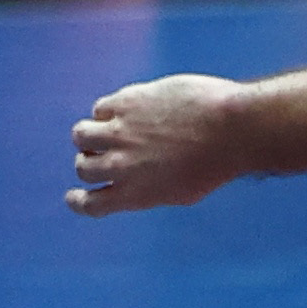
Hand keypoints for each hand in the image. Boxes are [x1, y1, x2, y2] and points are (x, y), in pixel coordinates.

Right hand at [68, 74, 249, 217]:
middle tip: (102, 154)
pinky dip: (109, 110)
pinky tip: (126, 108)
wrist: (232, 128)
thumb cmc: (218, 161)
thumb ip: (150, 188)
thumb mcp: (181, 190)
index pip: (90, 205)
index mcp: (134, 194)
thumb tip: (135, 179)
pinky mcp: (127, 103)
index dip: (77, 200)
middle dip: (89, 162)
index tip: (73, 195)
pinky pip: (101, 107)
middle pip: (83, 167)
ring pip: (81, 135)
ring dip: (90, 135)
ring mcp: (121, 133)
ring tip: (106, 129)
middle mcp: (121, 166)